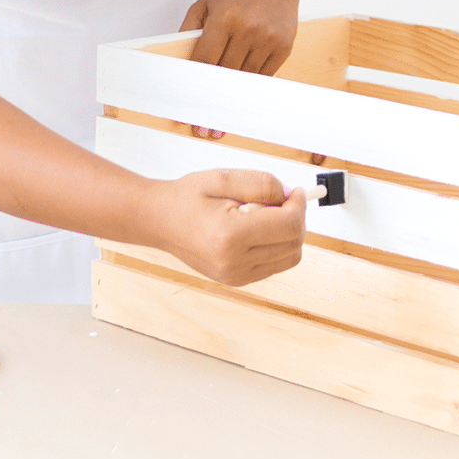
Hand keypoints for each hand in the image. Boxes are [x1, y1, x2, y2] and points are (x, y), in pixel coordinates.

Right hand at [146, 169, 306, 285]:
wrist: (158, 220)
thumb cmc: (187, 197)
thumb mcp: (223, 178)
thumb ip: (262, 184)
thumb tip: (291, 196)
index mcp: (230, 235)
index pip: (288, 226)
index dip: (299, 206)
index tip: (296, 192)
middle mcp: (234, 262)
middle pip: (294, 244)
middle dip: (295, 218)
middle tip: (280, 200)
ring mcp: (235, 276)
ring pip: (289, 257)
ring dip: (287, 233)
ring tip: (262, 215)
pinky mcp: (236, 280)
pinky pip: (274, 265)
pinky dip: (276, 246)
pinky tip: (255, 229)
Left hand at [180, 0, 300, 137]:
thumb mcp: (205, 3)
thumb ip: (188, 30)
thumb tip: (176, 65)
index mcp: (225, 18)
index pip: (205, 60)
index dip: (195, 88)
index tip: (188, 110)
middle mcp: (248, 30)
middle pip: (226, 75)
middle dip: (213, 105)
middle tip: (204, 130)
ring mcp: (268, 40)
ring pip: (246, 79)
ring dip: (234, 104)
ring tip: (222, 125)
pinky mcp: (284, 47)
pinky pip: (264, 76)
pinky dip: (252, 90)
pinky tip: (243, 106)